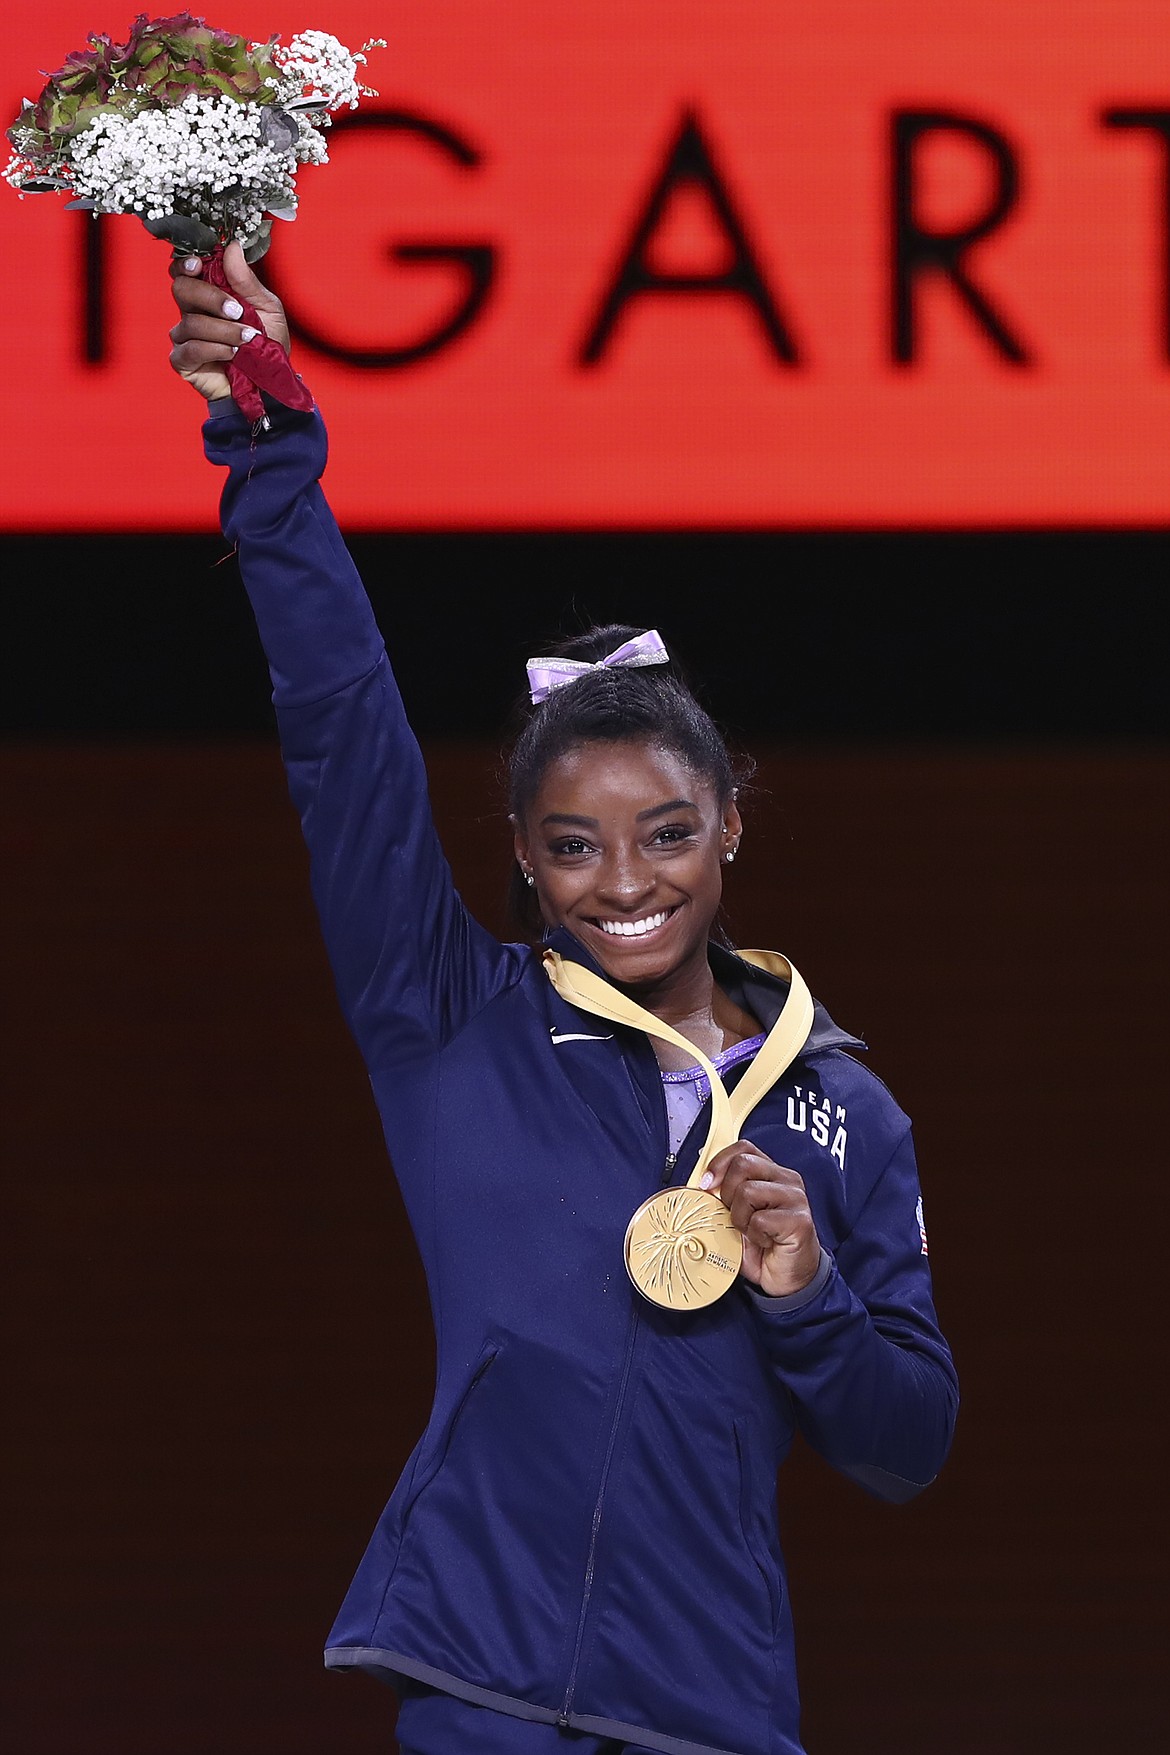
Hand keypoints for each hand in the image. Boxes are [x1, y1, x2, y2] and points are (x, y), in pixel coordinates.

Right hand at [168, 241, 290, 401]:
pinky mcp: (182, 360)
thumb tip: (232, 247)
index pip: (183, 269)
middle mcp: (191, 310)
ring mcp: (184, 336)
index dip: (185, 263)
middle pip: (181, 289)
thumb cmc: (266, 343)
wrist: (268, 384)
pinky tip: (233, 354)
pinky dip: (215, 349)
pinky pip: (190, 348)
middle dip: (210, 297)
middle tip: (237, 311)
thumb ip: (246, 280)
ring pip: (191, 322)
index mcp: (208, 292)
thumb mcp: (267, 308)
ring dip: (224, 330)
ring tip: (247, 340)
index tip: (199, 263)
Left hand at [704, 1140, 821, 1297]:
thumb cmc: (762, 1246)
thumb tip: (701, 1184)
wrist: (787, 1278)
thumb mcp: (737, 1215)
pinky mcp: (800, 1220)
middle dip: (727, 1193)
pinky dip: (754, 1235)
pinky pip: (760, 1219)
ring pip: (748, 1191)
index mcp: (771, 1174)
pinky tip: (765, 1242)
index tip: (707, 1184)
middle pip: (743, 1164)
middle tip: (733, 1216)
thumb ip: (724, 1196)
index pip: (743, 1148)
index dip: (719, 1162)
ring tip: (752, 1232)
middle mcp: (787, 1180)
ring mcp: (796, 1198)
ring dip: (740, 1218)